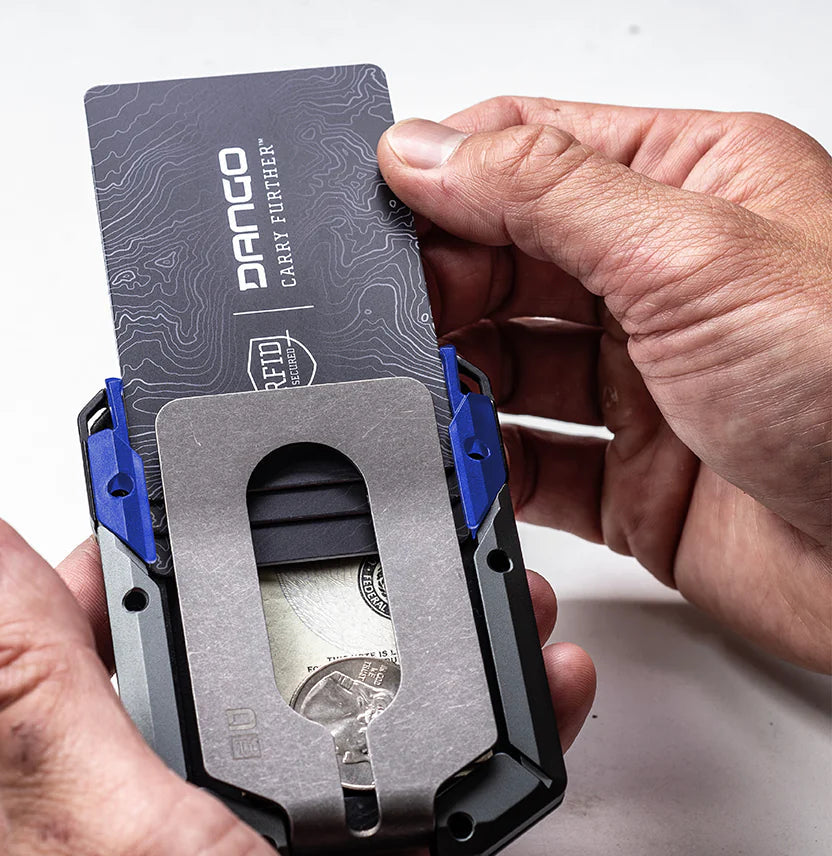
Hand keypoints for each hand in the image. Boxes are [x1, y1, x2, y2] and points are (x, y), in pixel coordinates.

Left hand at [0, 511, 594, 855]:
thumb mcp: (99, 839)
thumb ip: (32, 689)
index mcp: (63, 781)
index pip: (86, 606)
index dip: (141, 523)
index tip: (201, 458)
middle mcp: (150, 809)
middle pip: (228, 651)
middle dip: (302, 575)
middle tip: (366, 514)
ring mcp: (248, 851)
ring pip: (327, 714)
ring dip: (405, 650)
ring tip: (465, 595)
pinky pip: (402, 792)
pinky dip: (465, 747)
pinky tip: (519, 705)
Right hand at [378, 99, 830, 671]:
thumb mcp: (694, 256)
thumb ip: (546, 196)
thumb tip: (427, 153)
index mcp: (688, 192)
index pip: (532, 155)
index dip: (448, 175)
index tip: (382, 209)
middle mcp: (658, 288)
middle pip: (505, 265)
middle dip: (444, 288)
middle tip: (399, 316)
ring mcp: (641, 389)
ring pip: (508, 370)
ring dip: (460, 380)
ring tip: (427, 389)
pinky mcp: (629, 482)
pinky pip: (529, 466)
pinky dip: (487, 466)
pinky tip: (468, 458)